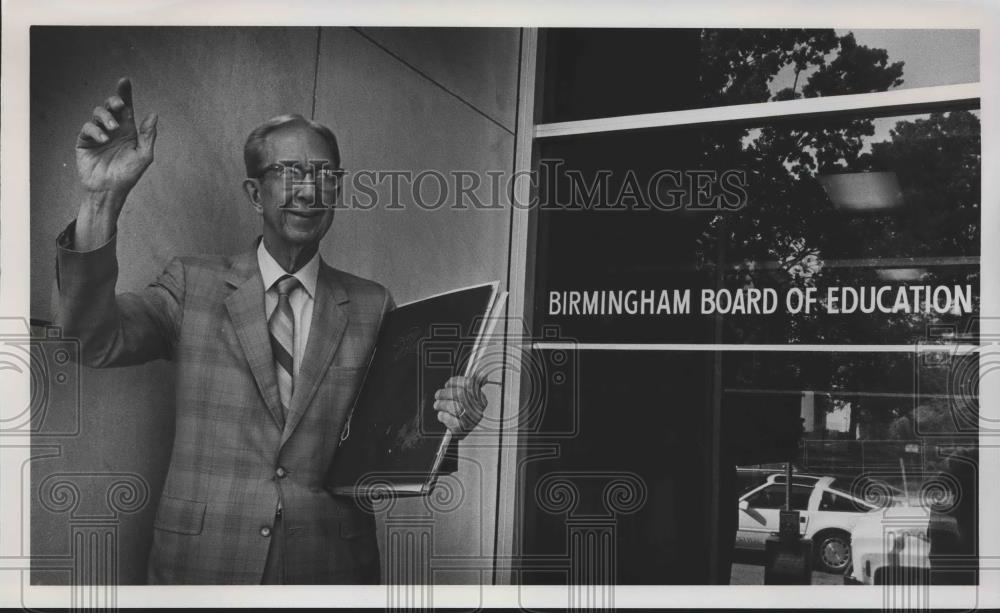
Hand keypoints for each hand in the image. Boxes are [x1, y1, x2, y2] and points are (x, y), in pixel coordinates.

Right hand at [76, 77, 157, 202]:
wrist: (109, 190)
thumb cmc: (129, 175)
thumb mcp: (143, 155)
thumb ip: (148, 135)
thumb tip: (154, 114)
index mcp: (128, 130)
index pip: (126, 107)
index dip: (125, 93)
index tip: (125, 80)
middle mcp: (113, 129)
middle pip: (110, 105)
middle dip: (114, 100)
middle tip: (119, 105)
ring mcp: (98, 134)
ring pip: (98, 113)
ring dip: (106, 117)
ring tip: (113, 129)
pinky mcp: (85, 141)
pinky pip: (87, 128)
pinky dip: (95, 130)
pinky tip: (103, 139)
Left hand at [433, 375, 486, 437]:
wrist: (458, 429)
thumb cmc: (461, 410)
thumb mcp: (467, 395)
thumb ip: (473, 383)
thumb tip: (484, 375)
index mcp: (480, 399)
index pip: (470, 383)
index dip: (455, 382)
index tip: (448, 384)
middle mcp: (478, 410)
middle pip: (460, 394)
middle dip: (445, 393)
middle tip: (438, 394)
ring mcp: (471, 421)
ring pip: (455, 407)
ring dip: (442, 404)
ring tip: (437, 405)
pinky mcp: (462, 430)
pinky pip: (452, 421)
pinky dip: (444, 416)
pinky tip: (441, 414)